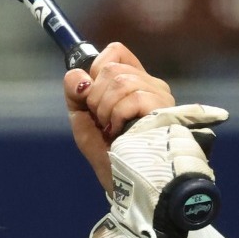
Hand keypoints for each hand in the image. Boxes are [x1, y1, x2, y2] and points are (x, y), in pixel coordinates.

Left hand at [64, 42, 175, 193]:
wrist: (132, 186)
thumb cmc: (113, 160)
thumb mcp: (84, 124)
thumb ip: (75, 96)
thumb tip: (76, 74)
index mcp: (135, 85)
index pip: (115, 51)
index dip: (96, 67)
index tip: (89, 94)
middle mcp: (151, 86)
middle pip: (111, 66)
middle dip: (95, 97)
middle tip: (104, 123)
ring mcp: (159, 96)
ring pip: (119, 79)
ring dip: (105, 110)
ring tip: (114, 131)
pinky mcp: (163, 107)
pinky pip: (130, 96)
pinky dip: (117, 117)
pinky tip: (123, 133)